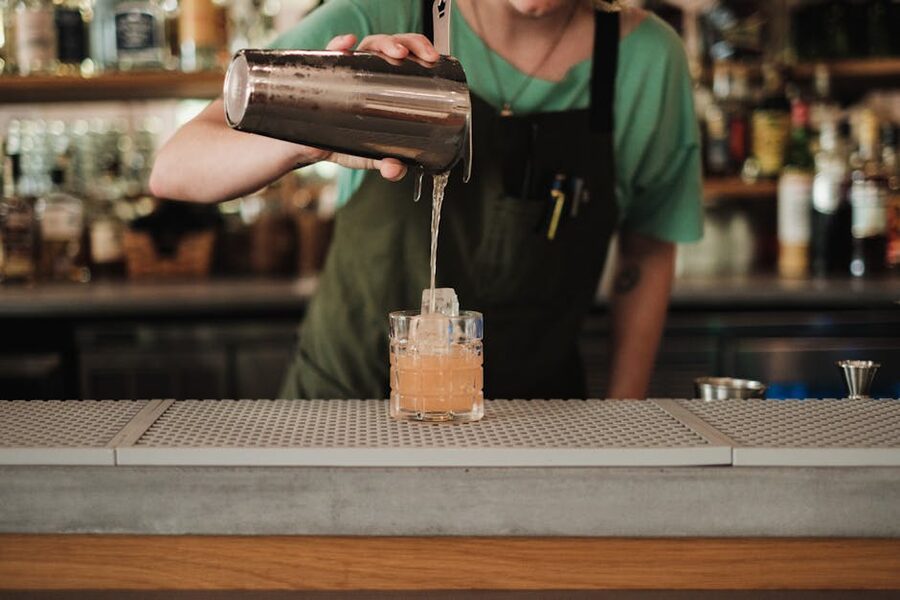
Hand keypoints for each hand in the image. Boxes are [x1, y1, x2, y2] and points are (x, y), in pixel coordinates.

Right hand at [298, 33, 440, 181]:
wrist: (307, 147)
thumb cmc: (341, 142)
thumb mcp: (368, 155)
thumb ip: (386, 164)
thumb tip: (395, 169)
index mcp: (384, 83)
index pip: (407, 57)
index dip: (421, 51)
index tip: (433, 58)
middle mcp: (368, 71)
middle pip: (394, 46)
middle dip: (411, 43)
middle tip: (421, 57)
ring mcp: (347, 69)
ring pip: (369, 44)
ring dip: (384, 43)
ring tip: (396, 53)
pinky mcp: (324, 72)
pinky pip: (330, 52)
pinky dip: (339, 44)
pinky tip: (347, 43)